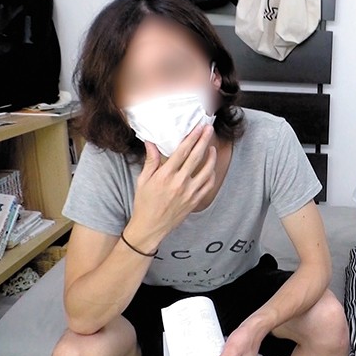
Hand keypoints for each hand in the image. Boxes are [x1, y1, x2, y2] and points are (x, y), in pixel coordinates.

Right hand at [126, 125, 217, 249]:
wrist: (150, 227)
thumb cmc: (144, 202)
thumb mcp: (143, 180)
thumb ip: (151, 160)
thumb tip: (150, 142)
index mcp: (165, 175)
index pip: (182, 152)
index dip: (192, 138)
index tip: (198, 128)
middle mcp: (179, 183)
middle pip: (196, 157)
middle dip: (204, 140)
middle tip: (209, 129)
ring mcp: (189, 192)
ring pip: (207, 170)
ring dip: (211, 157)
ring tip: (212, 147)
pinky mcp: (195, 201)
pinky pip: (208, 185)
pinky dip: (212, 174)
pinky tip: (210, 167)